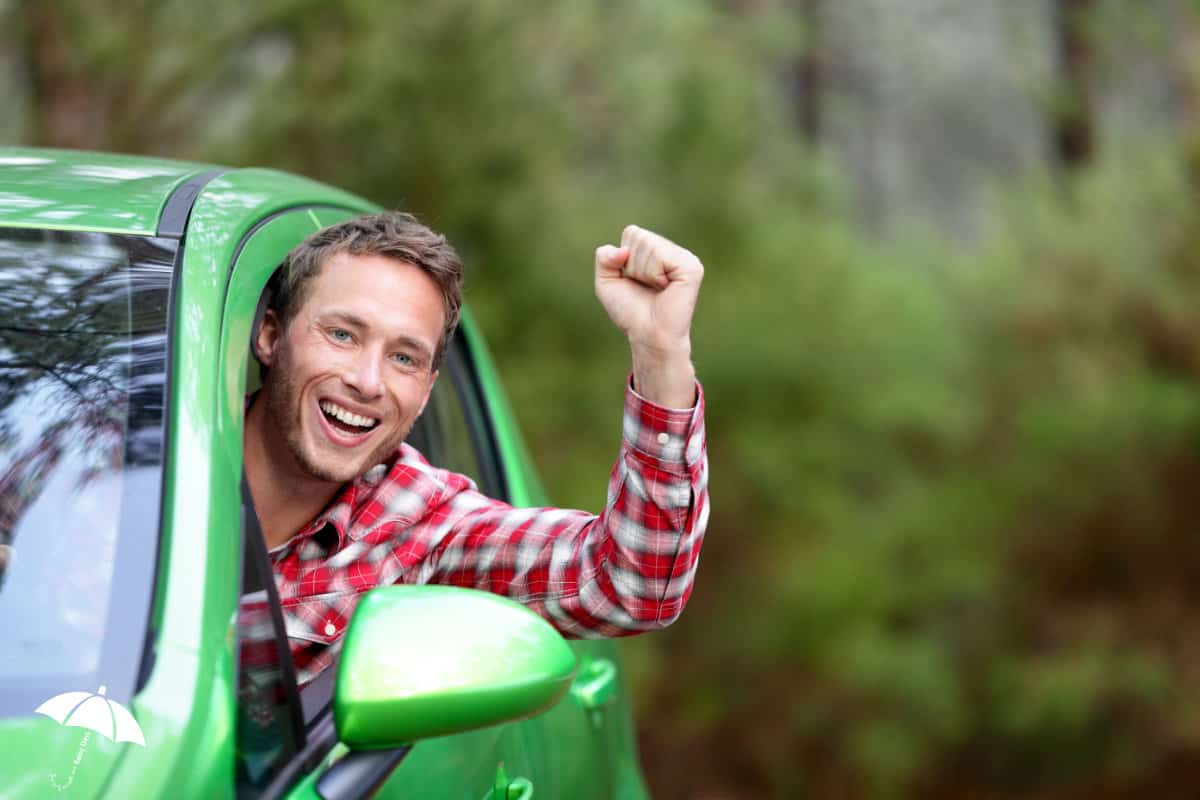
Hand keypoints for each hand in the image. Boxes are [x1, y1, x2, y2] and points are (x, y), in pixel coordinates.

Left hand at [595, 225, 702, 406]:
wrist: (648, 335)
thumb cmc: (631, 312)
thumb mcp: (607, 281)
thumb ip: (603, 257)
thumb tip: (623, 250)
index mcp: (658, 250)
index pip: (632, 232)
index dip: (623, 259)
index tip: (634, 281)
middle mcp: (673, 251)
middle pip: (638, 236)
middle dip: (632, 265)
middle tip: (645, 287)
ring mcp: (685, 258)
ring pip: (648, 245)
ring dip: (643, 272)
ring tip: (656, 289)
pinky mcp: (692, 267)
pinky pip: (659, 256)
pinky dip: (654, 275)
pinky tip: (665, 288)